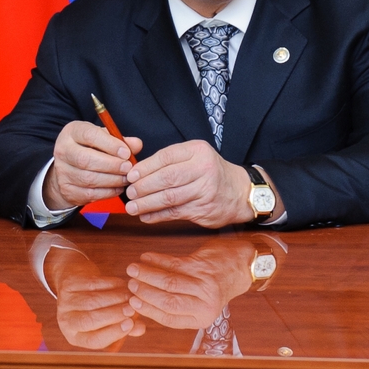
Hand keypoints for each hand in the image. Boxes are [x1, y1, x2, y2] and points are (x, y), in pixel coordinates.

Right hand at [44, 121, 143, 211]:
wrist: (68, 168)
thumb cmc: (90, 148)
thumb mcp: (103, 138)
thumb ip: (120, 140)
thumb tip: (137, 145)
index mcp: (72, 132)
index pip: (89, 135)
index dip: (109, 144)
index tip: (126, 152)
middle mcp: (63, 151)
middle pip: (86, 160)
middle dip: (111, 165)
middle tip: (128, 168)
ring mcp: (62, 172)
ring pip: (88, 179)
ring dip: (112, 180)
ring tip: (126, 178)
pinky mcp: (67, 190)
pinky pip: (89, 193)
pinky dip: (108, 192)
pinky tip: (118, 187)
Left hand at [44, 245, 145, 348]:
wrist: (73, 279)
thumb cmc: (95, 307)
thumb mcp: (107, 321)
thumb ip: (125, 327)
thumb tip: (140, 329)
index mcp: (76, 336)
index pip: (94, 340)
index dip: (113, 333)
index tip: (130, 324)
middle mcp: (66, 321)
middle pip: (90, 320)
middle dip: (114, 314)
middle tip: (132, 309)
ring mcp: (65, 302)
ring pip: (92, 301)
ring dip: (115, 298)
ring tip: (131, 297)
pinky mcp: (68, 284)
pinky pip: (92, 285)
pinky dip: (111, 285)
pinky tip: (123, 285)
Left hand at [124, 140, 254, 226]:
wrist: (239, 192)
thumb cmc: (210, 172)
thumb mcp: (195, 156)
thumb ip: (170, 160)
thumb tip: (136, 171)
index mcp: (198, 151)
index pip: (166, 157)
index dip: (145, 168)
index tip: (130, 176)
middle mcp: (203, 169)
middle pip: (166, 178)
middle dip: (144, 187)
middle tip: (129, 192)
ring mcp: (205, 190)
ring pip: (169, 197)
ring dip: (147, 204)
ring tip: (132, 207)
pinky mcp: (204, 209)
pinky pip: (175, 213)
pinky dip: (157, 215)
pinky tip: (146, 216)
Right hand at [124, 238, 264, 330]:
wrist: (239, 266)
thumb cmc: (213, 285)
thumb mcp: (199, 303)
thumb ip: (176, 307)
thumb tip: (142, 304)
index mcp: (202, 318)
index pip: (168, 318)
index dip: (148, 309)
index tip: (132, 301)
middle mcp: (206, 305)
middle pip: (167, 301)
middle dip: (144, 292)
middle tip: (129, 285)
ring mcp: (205, 285)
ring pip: (169, 282)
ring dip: (147, 274)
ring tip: (132, 269)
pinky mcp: (203, 266)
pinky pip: (174, 264)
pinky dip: (157, 260)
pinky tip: (146, 257)